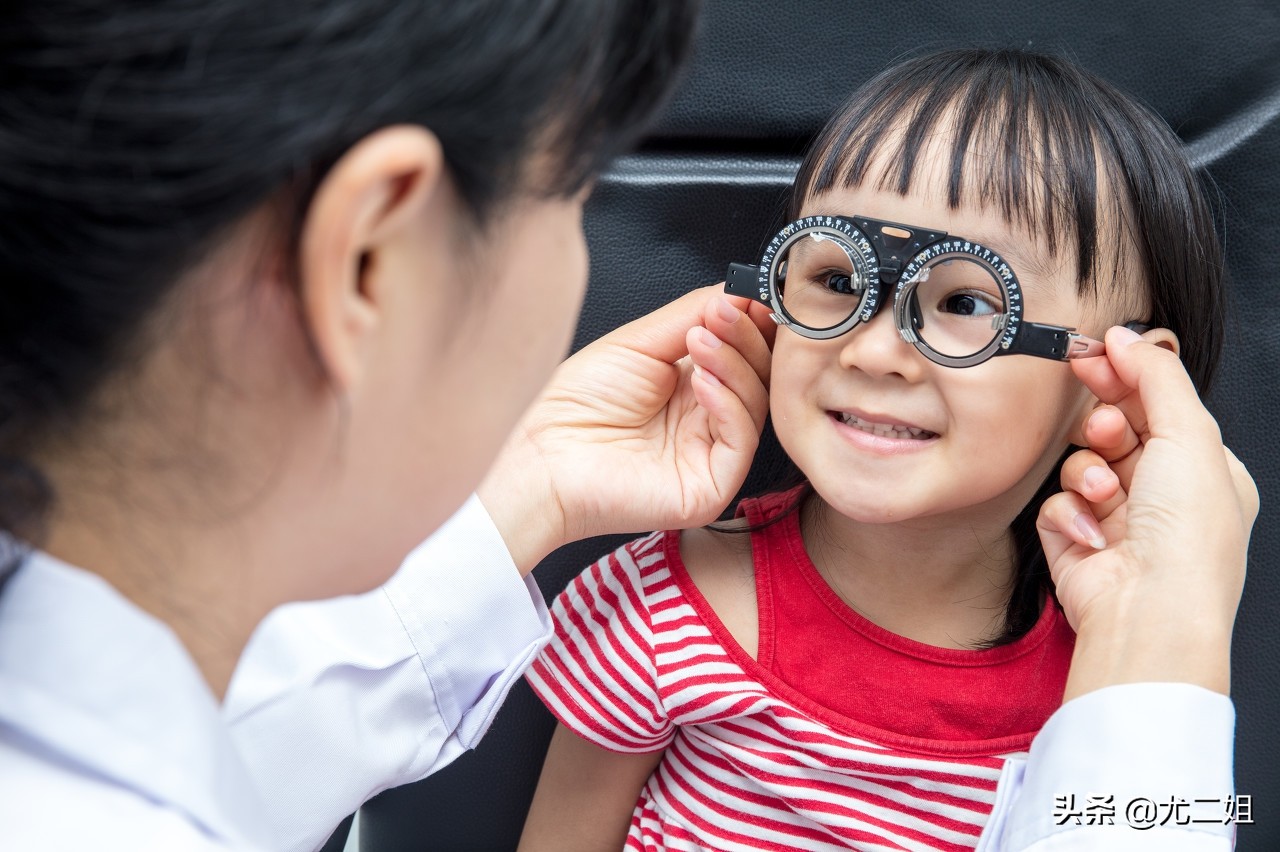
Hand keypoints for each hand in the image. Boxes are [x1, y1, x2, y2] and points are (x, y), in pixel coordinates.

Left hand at [478, 286, 774, 573]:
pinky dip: (728, 404)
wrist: (544, 457)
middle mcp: (705, 418)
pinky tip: (700, 381)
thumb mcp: (638, 343)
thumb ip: (690, 314)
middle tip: (726, 312)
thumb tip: (735, 290)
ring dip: (734, 363)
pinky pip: (742, 439)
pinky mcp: (712, 485)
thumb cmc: (574, 407)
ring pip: (754, 403)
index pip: (742, 352)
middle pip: (757, 375)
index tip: (750, 295)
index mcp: (690, 385)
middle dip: (745, 336)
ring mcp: (710, 453)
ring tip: (701, 340)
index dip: (751, 323)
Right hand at [1037, 326, 1257, 698]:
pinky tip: (1093, 531)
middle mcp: (1162, 493)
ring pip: (1081, 462)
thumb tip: (1128, 336)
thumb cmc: (1187, 539)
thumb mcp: (1190, 436)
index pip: (1158, 404)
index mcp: (1204, 469)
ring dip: (1089, 471)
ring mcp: (1117, 517)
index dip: (1124, 376)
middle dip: (1106, 426)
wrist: (1149, 609)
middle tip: (1105, 427)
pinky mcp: (1076, 538)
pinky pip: (1057, 502)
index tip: (1094, 355)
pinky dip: (1071, 512)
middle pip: (1115, 427)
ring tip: (1105, 492)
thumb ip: (1157, 376)